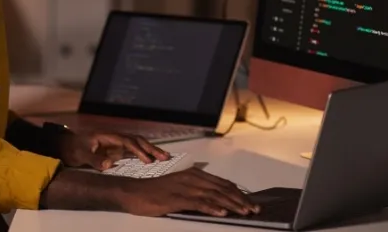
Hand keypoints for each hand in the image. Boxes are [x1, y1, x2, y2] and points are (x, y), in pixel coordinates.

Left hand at [58, 129, 169, 169]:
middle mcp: (114, 138)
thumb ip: (93, 159)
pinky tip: (153, 159)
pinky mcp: (115, 150)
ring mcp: (115, 143)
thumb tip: (109, 164)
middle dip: (150, 148)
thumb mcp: (80, 154)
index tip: (147, 160)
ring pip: (136, 144)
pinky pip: (132, 151)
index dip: (137, 150)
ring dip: (150, 150)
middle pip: (135, 140)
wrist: (66, 145)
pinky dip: (143, 154)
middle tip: (164, 157)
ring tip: (164, 157)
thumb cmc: (72, 148)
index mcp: (107, 136)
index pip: (126, 141)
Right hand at [119, 168, 258, 217]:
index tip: (251, 203)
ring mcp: (183, 188)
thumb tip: (218, 202)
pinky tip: (222, 213)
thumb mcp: (180, 188)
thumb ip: (197, 192)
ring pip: (213, 195)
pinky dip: (211, 208)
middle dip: (239, 199)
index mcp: (193, 175)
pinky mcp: (176, 198)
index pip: (221, 183)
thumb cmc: (156, 193)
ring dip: (230, 204)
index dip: (238, 193)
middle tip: (254, 209)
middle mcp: (191, 178)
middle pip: (220, 188)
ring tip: (244, 212)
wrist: (134, 193)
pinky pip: (197, 203)